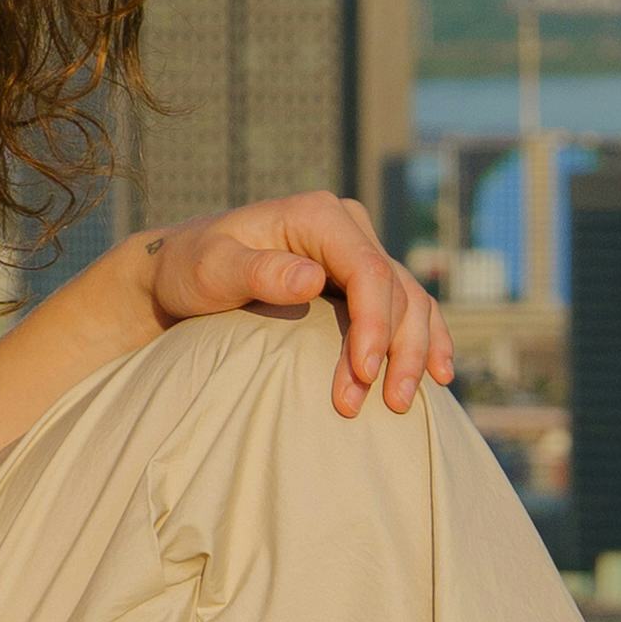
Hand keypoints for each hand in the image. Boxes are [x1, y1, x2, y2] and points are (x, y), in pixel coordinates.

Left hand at [137, 195, 455, 414]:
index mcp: (318, 216)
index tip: (362, 376)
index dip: (374, 325)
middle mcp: (347, 228)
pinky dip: (427, 338)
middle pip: (397, 290)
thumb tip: (313, 279)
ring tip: (402, 403)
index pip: (367, 270)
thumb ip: (259, 271)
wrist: (181, 273)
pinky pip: (407, 307)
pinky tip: (439, 373)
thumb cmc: (191, 269)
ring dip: (414, 353)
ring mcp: (357, 253)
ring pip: (410, 301)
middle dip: (395, 351)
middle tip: (385, 405)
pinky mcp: (359, 280)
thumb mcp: (211, 269)